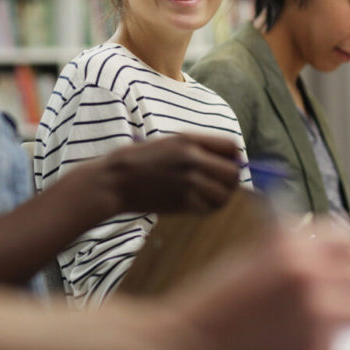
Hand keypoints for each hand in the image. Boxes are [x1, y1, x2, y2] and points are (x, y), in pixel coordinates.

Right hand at [96, 133, 241, 213]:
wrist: (115, 180)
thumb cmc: (140, 159)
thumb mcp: (169, 142)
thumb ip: (198, 148)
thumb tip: (231, 158)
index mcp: (188, 140)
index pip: (231, 146)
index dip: (234, 156)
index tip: (228, 162)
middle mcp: (191, 160)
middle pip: (233, 172)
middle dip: (231, 178)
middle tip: (222, 181)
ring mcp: (187, 183)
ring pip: (224, 194)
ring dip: (222, 195)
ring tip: (211, 193)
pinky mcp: (182, 203)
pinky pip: (209, 209)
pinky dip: (209, 207)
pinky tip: (200, 202)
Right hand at [169, 223, 349, 349]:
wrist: (195, 342)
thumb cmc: (214, 303)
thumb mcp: (251, 258)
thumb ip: (289, 248)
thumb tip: (315, 245)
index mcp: (292, 253)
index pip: (338, 237)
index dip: (327, 244)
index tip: (322, 251)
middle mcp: (312, 284)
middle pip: (348, 271)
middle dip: (332, 274)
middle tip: (310, 284)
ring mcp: (319, 322)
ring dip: (332, 305)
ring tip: (301, 311)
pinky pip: (335, 335)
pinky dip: (321, 332)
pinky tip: (291, 332)